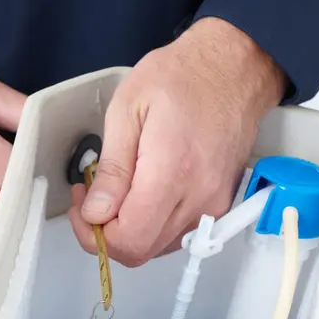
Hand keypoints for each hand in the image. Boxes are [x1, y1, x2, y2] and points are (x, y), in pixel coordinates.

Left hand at [71, 17, 286, 266]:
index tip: (82, 208)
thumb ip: (113, 169)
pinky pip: (178, 234)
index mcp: (172, 173)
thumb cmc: (183, 77)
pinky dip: (153, 224)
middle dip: (106, 234)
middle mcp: (198, 198)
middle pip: (141, 251)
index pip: (129, 239)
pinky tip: (142, 193)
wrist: (235, 68)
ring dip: (129, 230)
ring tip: (116, 192)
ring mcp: (214, 205)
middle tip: (91, 201)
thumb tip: (96, 213)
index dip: (94, 235)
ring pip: (158, 247)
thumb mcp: (128, 110)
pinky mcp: (220, 204)